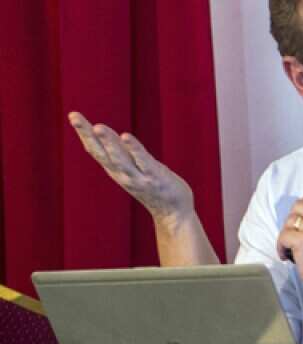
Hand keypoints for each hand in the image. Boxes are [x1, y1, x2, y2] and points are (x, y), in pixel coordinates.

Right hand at [67, 112, 194, 225]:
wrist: (173, 214)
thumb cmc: (154, 188)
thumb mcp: (133, 169)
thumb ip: (123, 153)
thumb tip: (108, 134)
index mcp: (116, 170)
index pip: (96, 150)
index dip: (84, 133)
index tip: (72, 114)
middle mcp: (122, 174)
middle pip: (101, 153)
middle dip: (87, 134)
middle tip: (73, 116)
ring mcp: (138, 177)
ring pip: (119, 158)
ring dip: (109, 142)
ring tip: (98, 127)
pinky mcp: (155, 178)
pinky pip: (142, 162)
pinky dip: (133, 149)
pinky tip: (126, 136)